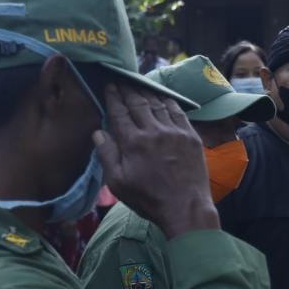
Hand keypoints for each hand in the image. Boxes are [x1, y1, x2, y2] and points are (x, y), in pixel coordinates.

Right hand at [94, 84, 219, 238]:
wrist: (186, 208)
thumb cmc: (149, 199)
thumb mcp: (118, 183)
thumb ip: (107, 155)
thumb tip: (98, 132)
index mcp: (133, 142)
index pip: (119, 112)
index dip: (113, 97)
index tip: (109, 86)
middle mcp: (153, 131)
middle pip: (138, 103)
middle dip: (128, 89)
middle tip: (122, 80)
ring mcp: (174, 131)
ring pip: (158, 104)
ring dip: (147, 92)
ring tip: (139, 85)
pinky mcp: (190, 136)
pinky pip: (178, 112)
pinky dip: (168, 102)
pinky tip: (163, 98)